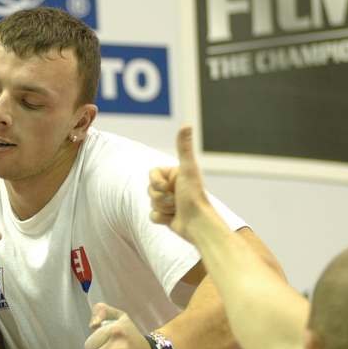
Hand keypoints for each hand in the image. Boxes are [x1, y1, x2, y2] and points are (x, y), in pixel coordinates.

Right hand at [148, 126, 214, 240]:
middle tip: (176, 200)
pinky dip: (162, 219)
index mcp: (175, 174)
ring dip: (163, 208)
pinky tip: (173, 219)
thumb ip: (184, 148)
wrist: (197, 224)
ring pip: (150, 202)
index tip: (169, 187)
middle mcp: (172, 186)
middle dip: (160, 197)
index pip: (151, 174)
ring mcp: (168, 201)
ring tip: (177, 209)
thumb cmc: (194, 197)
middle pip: (149, 189)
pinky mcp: (166, 215)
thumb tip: (186, 124)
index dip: (156, 182)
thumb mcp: (187, 170)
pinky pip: (152, 215)